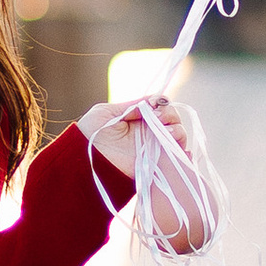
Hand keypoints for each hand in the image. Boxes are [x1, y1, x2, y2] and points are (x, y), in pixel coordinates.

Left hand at [87, 94, 220, 256]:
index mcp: (137, 116)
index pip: (160, 104)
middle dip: (170, 114)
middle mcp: (148, 130)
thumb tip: (152, 102)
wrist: (83, 162)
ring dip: (177, 130)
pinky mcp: (155, 163)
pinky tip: (175, 145)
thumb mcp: (107, 113)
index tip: (154, 105)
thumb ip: (130, 106)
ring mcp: (153, 147)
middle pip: (173, 117)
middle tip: (158, 118)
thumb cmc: (89, 135)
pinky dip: (182, 149)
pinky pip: (177, 156)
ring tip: (165, 133)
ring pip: (178, 134)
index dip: (161, 102)